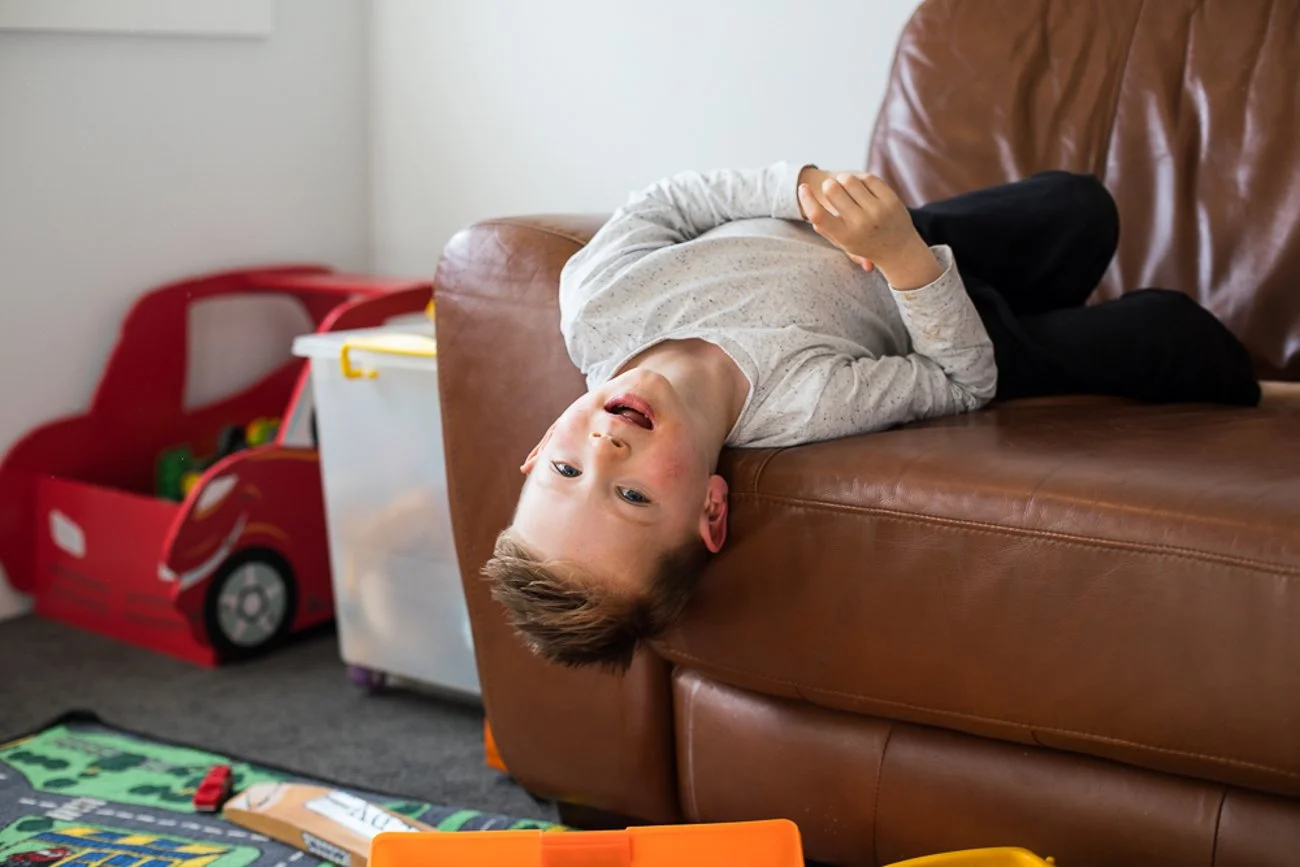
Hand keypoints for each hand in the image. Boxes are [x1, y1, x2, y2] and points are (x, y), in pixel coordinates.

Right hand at [798, 173, 939, 288]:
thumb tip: (807, 201)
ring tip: (845, 186)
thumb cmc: (863, 243)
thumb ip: (824, 227)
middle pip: (832, 190)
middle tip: (830, 187)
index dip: (806, 198)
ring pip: (848, 179)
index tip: (803, 187)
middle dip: (827, 184)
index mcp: (844, 236)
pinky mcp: (891, 199)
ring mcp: (878, 211)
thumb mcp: (842, 242)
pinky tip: (861, 187)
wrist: (899, 249)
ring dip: (843, 179)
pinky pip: (867, 178)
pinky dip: (861, 179)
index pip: (817, 215)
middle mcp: (861, 224)